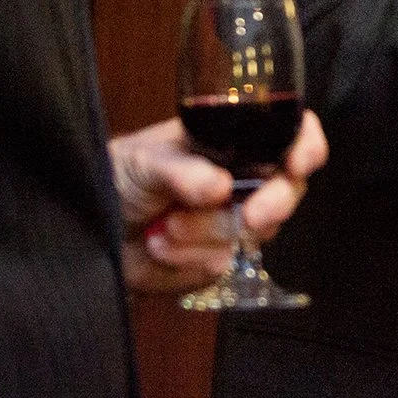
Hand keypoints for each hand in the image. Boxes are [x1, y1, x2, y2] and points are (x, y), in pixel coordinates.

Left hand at [109, 110, 327, 293]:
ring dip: (204, 233)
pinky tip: (160, 247)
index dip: (305, 145)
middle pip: (287, 190)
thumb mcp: (147, 159)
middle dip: (271, 204)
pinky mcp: (216, 259)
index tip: (297, 164)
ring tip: (164, 226)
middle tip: (249, 216)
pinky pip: (220, 264)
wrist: (91, 228)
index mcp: (235, 141)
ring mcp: (232, 221)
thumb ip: (182, 170)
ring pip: (252, 234)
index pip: (289, 133)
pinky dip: (186, 258)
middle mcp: (243, 179)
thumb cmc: (121, 175)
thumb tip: (219, 187)